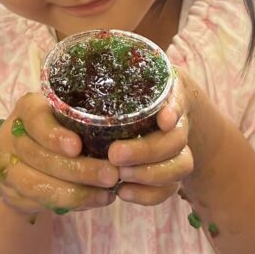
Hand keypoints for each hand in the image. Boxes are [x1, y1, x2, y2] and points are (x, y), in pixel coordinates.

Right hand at [0, 93, 119, 218]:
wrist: (27, 162)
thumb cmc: (60, 132)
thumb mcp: (68, 119)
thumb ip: (84, 123)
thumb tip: (124, 139)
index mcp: (27, 108)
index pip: (35, 118)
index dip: (54, 135)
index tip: (77, 147)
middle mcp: (12, 134)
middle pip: (39, 155)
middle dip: (78, 169)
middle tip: (111, 175)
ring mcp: (7, 164)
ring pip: (37, 183)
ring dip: (76, 192)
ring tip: (107, 194)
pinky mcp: (11, 190)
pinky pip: (40, 200)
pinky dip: (70, 203)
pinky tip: (93, 201)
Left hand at [106, 69, 197, 205]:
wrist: (146, 112)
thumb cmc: (125, 90)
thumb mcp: (120, 75)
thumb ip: (108, 69)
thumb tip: (74, 57)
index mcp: (167, 95)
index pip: (179, 100)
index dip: (174, 110)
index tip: (162, 119)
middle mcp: (177, 123)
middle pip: (177, 140)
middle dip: (147, 151)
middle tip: (114, 154)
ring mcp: (178, 150)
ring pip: (180, 166)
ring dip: (149, 175)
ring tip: (119, 177)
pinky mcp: (170, 174)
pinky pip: (168, 190)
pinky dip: (148, 195)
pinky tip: (124, 193)